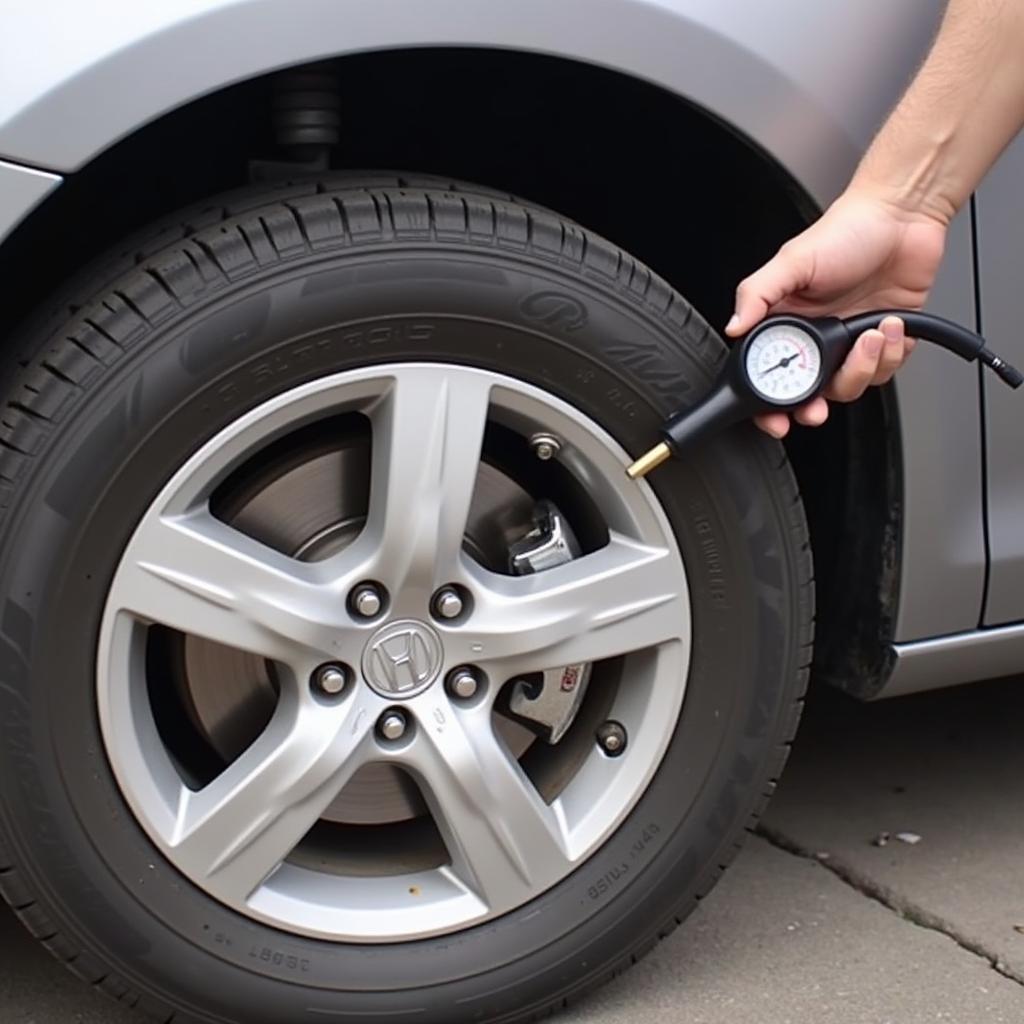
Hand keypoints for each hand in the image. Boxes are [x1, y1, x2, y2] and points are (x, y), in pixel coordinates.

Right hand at [726, 188, 948, 436]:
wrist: (903, 217)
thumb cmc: (847, 232)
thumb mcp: (792, 261)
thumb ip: (757, 294)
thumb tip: (732, 327)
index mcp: (786, 325)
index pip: (768, 377)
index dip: (768, 406)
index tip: (775, 419)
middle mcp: (815, 340)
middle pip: (808, 395)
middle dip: (814, 407)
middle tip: (816, 407)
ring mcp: (848, 344)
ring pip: (849, 387)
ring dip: (862, 368)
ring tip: (869, 335)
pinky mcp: (883, 343)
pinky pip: (885, 372)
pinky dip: (891, 353)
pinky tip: (891, 325)